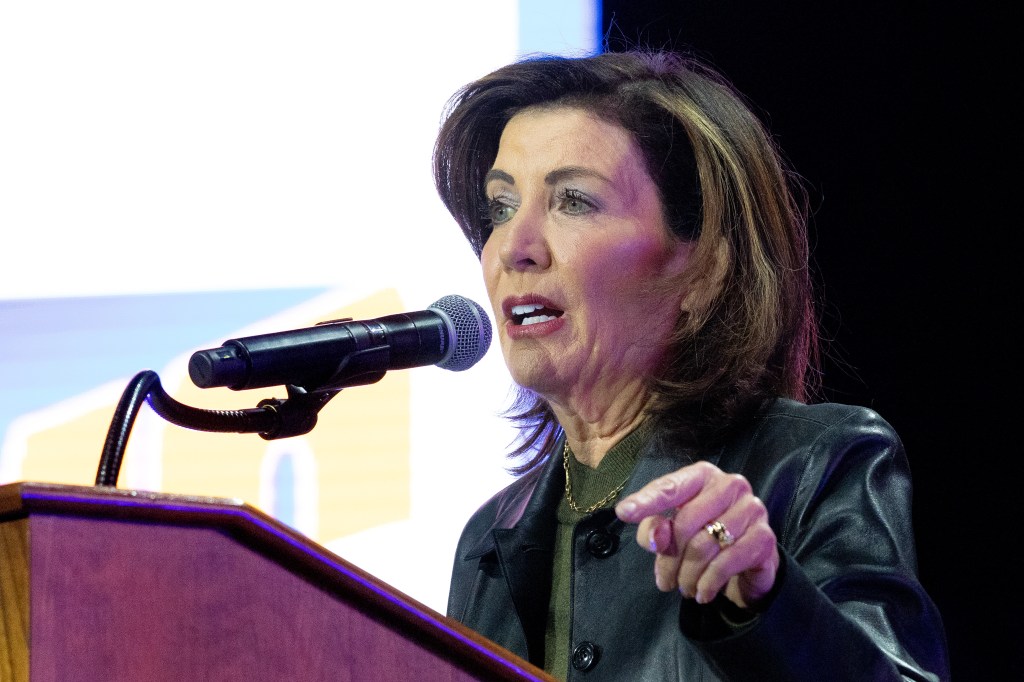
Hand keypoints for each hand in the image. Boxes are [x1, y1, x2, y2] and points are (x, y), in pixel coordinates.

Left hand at [615, 461, 778, 608]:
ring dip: (687, 574)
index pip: (671, 486)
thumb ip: (656, 530)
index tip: (624, 513)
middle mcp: (730, 485)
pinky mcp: (765, 538)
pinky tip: (702, 593)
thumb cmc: (703, 536)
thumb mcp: (672, 532)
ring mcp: (752, 509)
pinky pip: (727, 562)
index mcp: (703, 475)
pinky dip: (708, 582)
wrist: (750, 561)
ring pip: (704, 545)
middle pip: (685, 521)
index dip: (646, 501)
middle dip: (669, 558)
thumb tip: (655, 537)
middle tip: (664, 582)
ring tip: (682, 588)